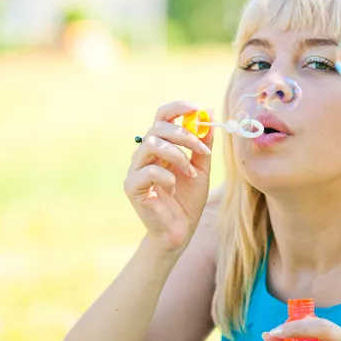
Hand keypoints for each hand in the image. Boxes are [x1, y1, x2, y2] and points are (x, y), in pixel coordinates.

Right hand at [123, 101, 214, 252]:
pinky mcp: (132, 186)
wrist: (179, 231)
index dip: (177, 108)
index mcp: (161, 146)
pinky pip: (149, 171)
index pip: (162, 117)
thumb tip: (209, 112)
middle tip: (202, 150)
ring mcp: (136, 169)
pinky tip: (174, 188)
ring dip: (178, 155)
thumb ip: (203, 143)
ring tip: (190, 172)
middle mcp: (145, 154)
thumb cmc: (188, 200)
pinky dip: (167, 176)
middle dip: (184, 135)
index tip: (196, 109)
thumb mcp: (202, 168)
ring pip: (152, 145)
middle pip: (157, 127)